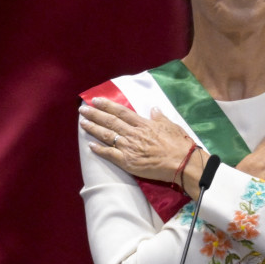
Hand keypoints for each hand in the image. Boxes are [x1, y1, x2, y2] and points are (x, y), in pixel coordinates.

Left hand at [79, 97, 195, 183]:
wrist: (182, 162)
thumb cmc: (179, 143)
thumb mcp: (170, 125)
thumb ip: (159, 117)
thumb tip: (153, 109)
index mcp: (143, 123)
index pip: (121, 111)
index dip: (107, 105)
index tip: (95, 100)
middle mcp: (133, 133)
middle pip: (110, 122)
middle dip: (95, 115)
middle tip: (82, 110)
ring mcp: (129, 148)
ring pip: (107, 136)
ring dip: (93, 129)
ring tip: (83, 123)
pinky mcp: (128, 162)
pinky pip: (110, 155)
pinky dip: (99, 150)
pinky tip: (90, 145)